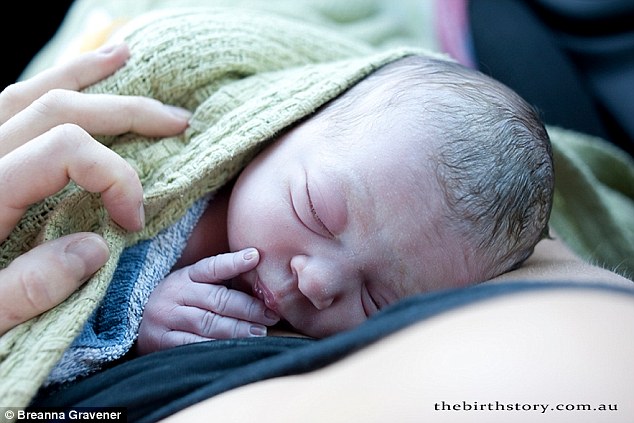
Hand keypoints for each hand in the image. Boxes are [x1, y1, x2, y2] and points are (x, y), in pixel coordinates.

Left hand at [0, 43, 191, 334]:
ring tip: (126, 57)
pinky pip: (8, 104)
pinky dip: (45, 86)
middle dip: (126, 111)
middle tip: (177, 121)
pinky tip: (70, 82)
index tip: (135, 220)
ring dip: (83, 74)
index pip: (65, 151)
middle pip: (59, 110)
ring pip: (28, 91)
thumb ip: (29, 288)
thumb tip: (97, 248)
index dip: (116, 177)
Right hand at [137, 249, 279, 354]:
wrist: (136, 324)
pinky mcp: (161, 341)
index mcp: (186, 276)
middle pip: (217, 299)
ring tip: (259, 333)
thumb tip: (261, 279)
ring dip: (238, 329)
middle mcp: (175, 294)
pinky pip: (194, 345)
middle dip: (248, 308)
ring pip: (208, 323)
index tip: (255, 256)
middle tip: (270, 315)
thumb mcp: (193, 285)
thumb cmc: (179, 302)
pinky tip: (234, 348)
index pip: (212, 266)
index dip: (234, 262)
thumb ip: (221, 281)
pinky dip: (217, 347)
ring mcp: (167, 318)